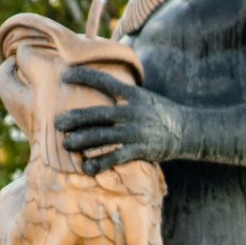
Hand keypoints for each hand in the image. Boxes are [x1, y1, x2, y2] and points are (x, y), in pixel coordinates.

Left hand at [55, 66, 187, 172]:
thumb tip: (102, 84)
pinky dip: (100, 163)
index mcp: (133, 95)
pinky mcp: (139, 150)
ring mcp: (135, 132)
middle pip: (96, 114)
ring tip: (66, 144)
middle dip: (75, 119)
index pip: (104, 82)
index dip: (84, 77)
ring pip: (101, 137)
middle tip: (57, 123)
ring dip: (81, 141)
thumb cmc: (161, 113)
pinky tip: (87, 167)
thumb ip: (124, 92)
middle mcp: (132, 112)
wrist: (188, 131)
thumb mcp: (145, 96)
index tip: (65, 76)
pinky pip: (115, 158)